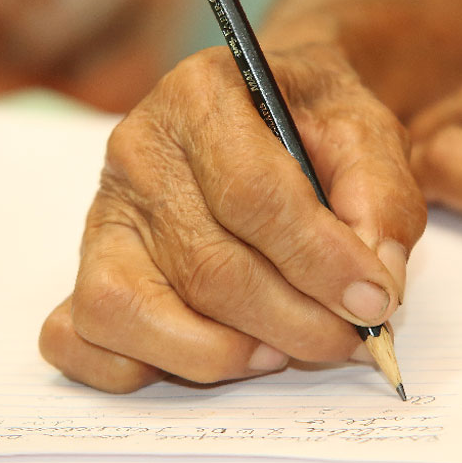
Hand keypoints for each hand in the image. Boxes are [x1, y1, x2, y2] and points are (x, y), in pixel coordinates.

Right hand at [39, 43, 425, 391]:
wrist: (270, 112)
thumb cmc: (315, 123)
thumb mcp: (368, 132)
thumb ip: (380, 200)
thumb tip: (373, 289)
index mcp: (201, 94)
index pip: (252, 194)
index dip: (318, 260)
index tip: (374, 301)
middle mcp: (137, 150)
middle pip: (206, 265)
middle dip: (292, 321)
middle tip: (351, 340)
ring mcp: (102, 213)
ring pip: (136, 311)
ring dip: (223, 353)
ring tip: (285, 350)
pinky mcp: (86, 266)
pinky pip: (81, 338)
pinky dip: (138, 368)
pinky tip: (214, 356)